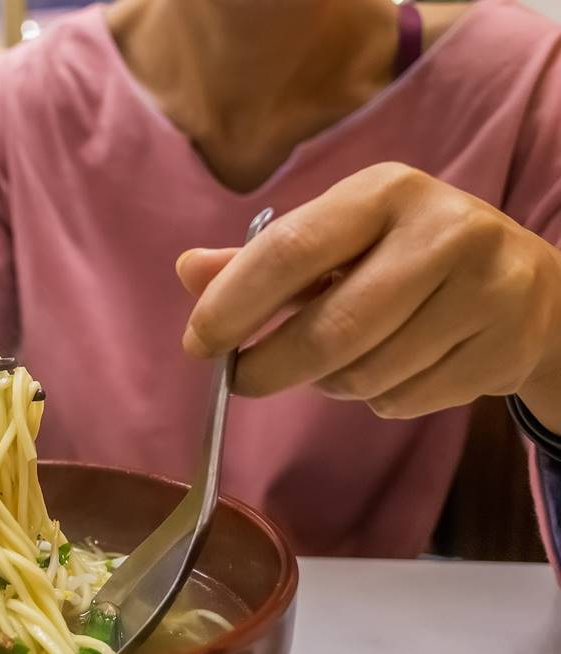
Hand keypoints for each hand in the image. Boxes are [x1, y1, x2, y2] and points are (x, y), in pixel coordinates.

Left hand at [176, 163, 560, 431]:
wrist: (530, 285)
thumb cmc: (406, 256)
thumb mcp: (339, 238)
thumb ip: (262, 259)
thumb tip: (189, 271)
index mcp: (385, 191)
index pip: (290, 251)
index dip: (233, 304)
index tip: (197, 344)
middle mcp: (443, 232)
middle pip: (331, 329)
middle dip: (270, 366)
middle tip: (241, 380)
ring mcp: (484, 291)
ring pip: (365, 374)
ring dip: (328, 383)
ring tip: (336, 360)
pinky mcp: (504, 347)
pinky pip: (403, 400)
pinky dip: (376, 399)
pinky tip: (393, 368)